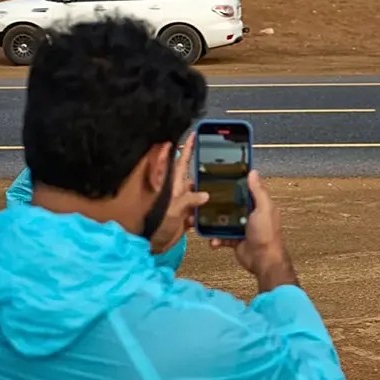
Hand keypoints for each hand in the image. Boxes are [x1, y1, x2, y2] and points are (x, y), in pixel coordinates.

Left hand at [150, 132, 209, 254]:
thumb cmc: (158, 226)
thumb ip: (188, 201)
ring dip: (209, 191)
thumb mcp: (172, 212)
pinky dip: (207, 209)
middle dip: (206, 169)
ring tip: (223, 186)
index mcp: (175, 186)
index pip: (182, 162)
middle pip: (195, 176)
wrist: (155, 245)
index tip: (194, 135)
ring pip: (200, 192)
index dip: (188, 148)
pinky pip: (201, 208)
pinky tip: (215, 209)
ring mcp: (185, 203)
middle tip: (220, 161)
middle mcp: (180, 192)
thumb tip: (205, 194)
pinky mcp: (188, 215)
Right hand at [209, 170, 297, 291]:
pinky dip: (216, 238)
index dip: (234, 184)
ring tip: (203, 222)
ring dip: (214, 223)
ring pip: (223, 221)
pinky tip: (213, 240)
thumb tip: (253, 172)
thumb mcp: (263, 209)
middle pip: (231, 205)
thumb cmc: (267, 234)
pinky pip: (221, 236)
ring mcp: (241, 227)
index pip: (245, 190)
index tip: (220, 178)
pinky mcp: (234, 240)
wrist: (263, 260)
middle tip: (205, 201)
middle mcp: (249, 214)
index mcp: (258, 204)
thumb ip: (258, 191)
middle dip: (219, 204)